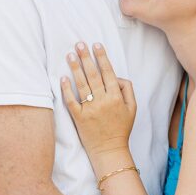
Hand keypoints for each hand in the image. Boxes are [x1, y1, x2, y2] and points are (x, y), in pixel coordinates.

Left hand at [61, 42, 136, 158]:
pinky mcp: (79, 117)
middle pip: (93, 74)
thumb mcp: (132, 108)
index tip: (96, 45)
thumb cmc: (121, 128)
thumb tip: (116, 76)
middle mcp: (103, 101)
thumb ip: (127, 89)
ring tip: (70, 55)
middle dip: (86, 57)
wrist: (109, 150)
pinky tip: (63, 77)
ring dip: (75, 67)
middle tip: (79, 44)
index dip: (102, 57)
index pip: (108, 72)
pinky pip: (71, 100)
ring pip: (82, 84)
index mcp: (116, 97)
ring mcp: (90, 109)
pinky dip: (66, 89)